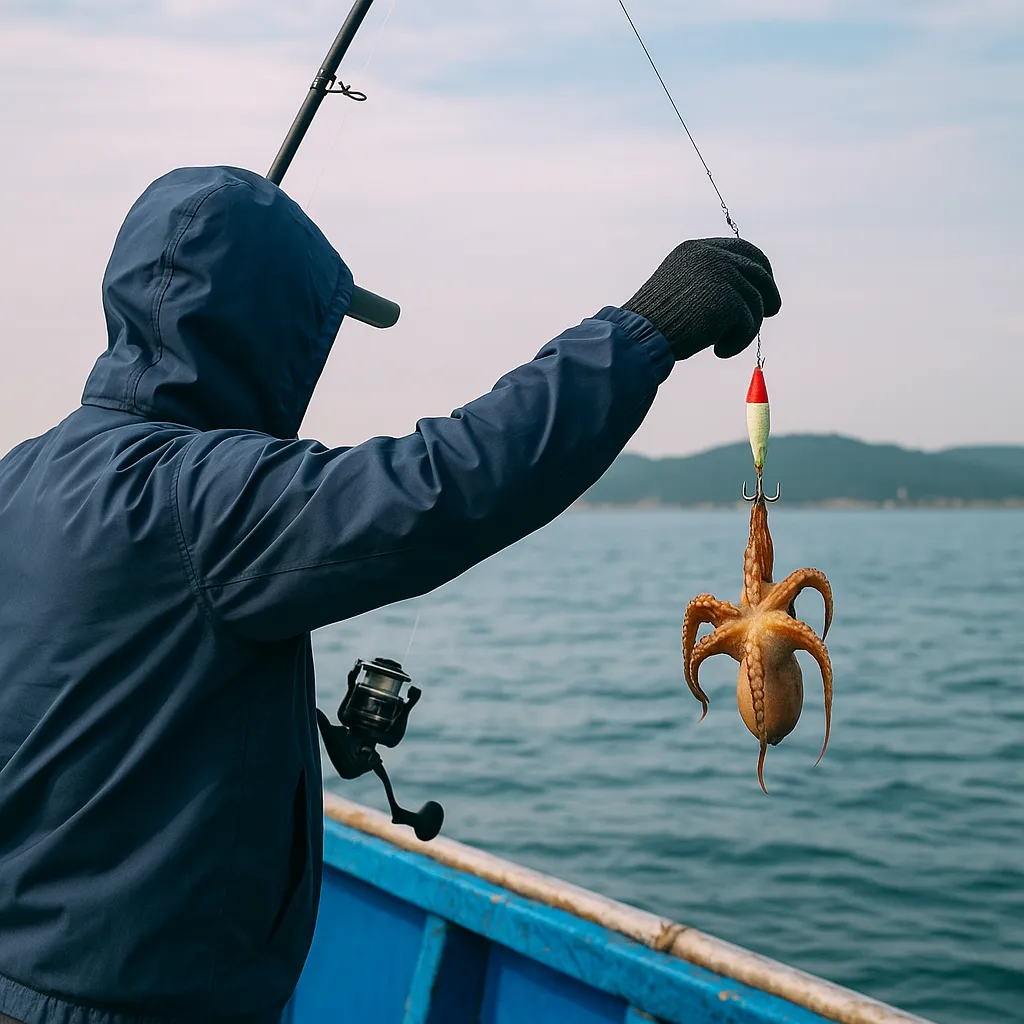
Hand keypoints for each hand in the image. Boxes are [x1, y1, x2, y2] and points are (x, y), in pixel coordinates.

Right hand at [622, 237, 781, 360]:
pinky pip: (749, 324)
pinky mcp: (728, 299)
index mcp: (696, 249)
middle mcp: (710, 255)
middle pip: (757, 272)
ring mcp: (720, 275)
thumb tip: (748, 292)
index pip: (742, 250)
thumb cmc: (655, 324)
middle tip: (771, 312)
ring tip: (721, 345)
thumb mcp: (680, 288)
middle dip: (768, 293)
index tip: (765, 286)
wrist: (639, 337)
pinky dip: (738, 343)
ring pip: (756, 303)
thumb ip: (708, 281)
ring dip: (744, 329)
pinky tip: (718, 351)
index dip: (760, 268)